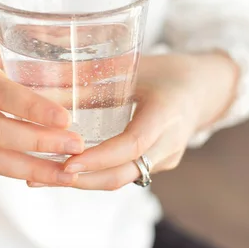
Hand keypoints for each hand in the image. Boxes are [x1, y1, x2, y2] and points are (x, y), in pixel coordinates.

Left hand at [28, 53, 238, 189]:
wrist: (203, 88)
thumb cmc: (167, 70)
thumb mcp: (134, 67)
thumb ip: (94, 77)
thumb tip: (46, 85)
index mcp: (166, 112)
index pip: (133, 144)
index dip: (100, 157)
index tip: (68, 162)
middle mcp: (170, 141)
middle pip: (125, 172)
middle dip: (85, 178)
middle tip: (45, 175)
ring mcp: (167, 157)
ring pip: (125, 178)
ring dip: (87, 180)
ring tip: (45, 175)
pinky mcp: (159, 164)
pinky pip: (128, 174)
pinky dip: (99, 174)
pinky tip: (70, 169)